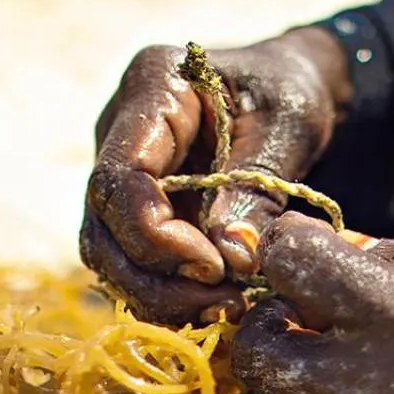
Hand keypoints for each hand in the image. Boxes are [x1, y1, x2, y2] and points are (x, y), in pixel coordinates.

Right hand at [80, 28, 350, 324]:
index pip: (120, 177)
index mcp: (151, 88)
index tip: (214, 267)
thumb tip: (230, 260)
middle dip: (158, 277)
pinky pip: (130, 264)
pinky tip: (216, 302)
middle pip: (103, 224)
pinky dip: (167, 293)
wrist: (285, 87)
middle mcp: (117, 132)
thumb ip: (255, 189)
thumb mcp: (289, 126)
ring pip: (108, 254)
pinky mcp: (132, 209)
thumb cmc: (288, 92)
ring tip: (226, 306)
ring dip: (161, 295)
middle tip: (226, 300)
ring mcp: (119, 174)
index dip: (154, 235)